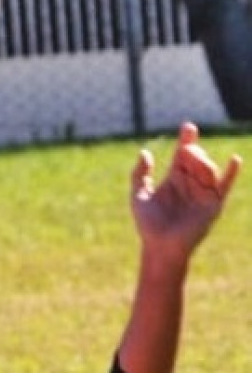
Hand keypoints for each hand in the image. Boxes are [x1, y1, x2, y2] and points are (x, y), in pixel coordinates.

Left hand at [131, 121, 240, 257]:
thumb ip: (140, 174)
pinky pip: (225, 185)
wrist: (161, 246)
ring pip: (208, 169)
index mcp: (174, 178)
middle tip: (185, 149)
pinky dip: (232, 173)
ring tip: (192, 158)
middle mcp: (191, 183)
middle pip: (196, 159)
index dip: (186, 140)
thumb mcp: (138, 195)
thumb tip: (145, 152)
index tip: (188, 127)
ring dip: (202, 162)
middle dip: (193, 151)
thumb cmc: (148, 223)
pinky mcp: (214, 204)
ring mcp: (204, 192)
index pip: (183, 155)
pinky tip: (234, 160)